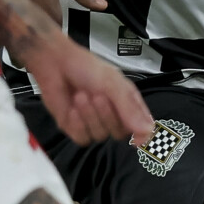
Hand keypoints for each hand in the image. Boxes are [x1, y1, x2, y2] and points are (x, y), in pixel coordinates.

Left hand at [20, 34, 153, 146]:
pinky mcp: (75, 128)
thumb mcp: (113, 84)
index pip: (141, 127)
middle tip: (98, 97)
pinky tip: (73, 108)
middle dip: (108, 116)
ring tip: (81, 96)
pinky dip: (78, 124)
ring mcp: (93, 123)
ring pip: (100, 136)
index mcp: (127, 104)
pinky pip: (82, 138)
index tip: (138, 140)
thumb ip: (129, 108)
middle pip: (119, 133)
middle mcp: (113, 115)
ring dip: (90, 117)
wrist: (55, 64)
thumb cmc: (87, 68)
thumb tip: (147, 130)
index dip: (142, 135)